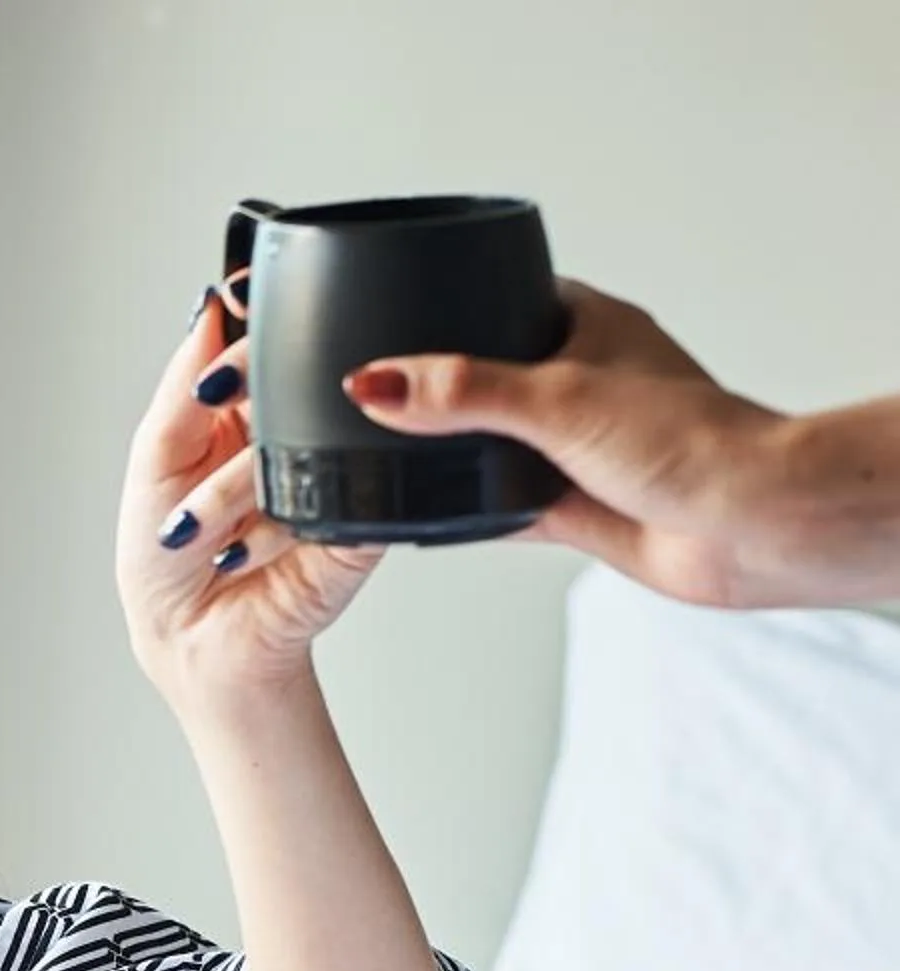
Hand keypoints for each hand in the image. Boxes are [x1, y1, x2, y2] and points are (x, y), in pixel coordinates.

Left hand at [118, 281, 385, 715]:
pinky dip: (274, 529)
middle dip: (244, 396)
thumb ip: (181, 387)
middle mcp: (292, 436)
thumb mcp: (153, 462)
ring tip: (199, 530)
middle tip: (208, 425)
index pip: (265, 344)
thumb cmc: (165, 563)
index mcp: (246, 411)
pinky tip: (243, 551)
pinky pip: (331, 501)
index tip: (236, 308)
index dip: (253, 326)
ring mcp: (331, 475)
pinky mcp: (359, 523)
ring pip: (307, 440)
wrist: (196, 644)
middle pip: (296, 378)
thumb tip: (208, 313)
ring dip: (235, 490)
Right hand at [343, 281, 817, 607]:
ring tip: (391, 448)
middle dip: (439, 385)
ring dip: (453, 451)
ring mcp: (577, 445)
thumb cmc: (693, 442)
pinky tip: (431, 514)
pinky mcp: (574, 503)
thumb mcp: (557, 400)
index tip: (396, 307)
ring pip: (494, 440)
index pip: (508, 294)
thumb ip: (461, 392)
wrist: (746, 525)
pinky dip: (467, 510)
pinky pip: (502, 502)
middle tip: (378, 386)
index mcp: (591, 327)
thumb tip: (376, 383)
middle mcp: (584, 382)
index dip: (453, 299)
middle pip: (491, 372)